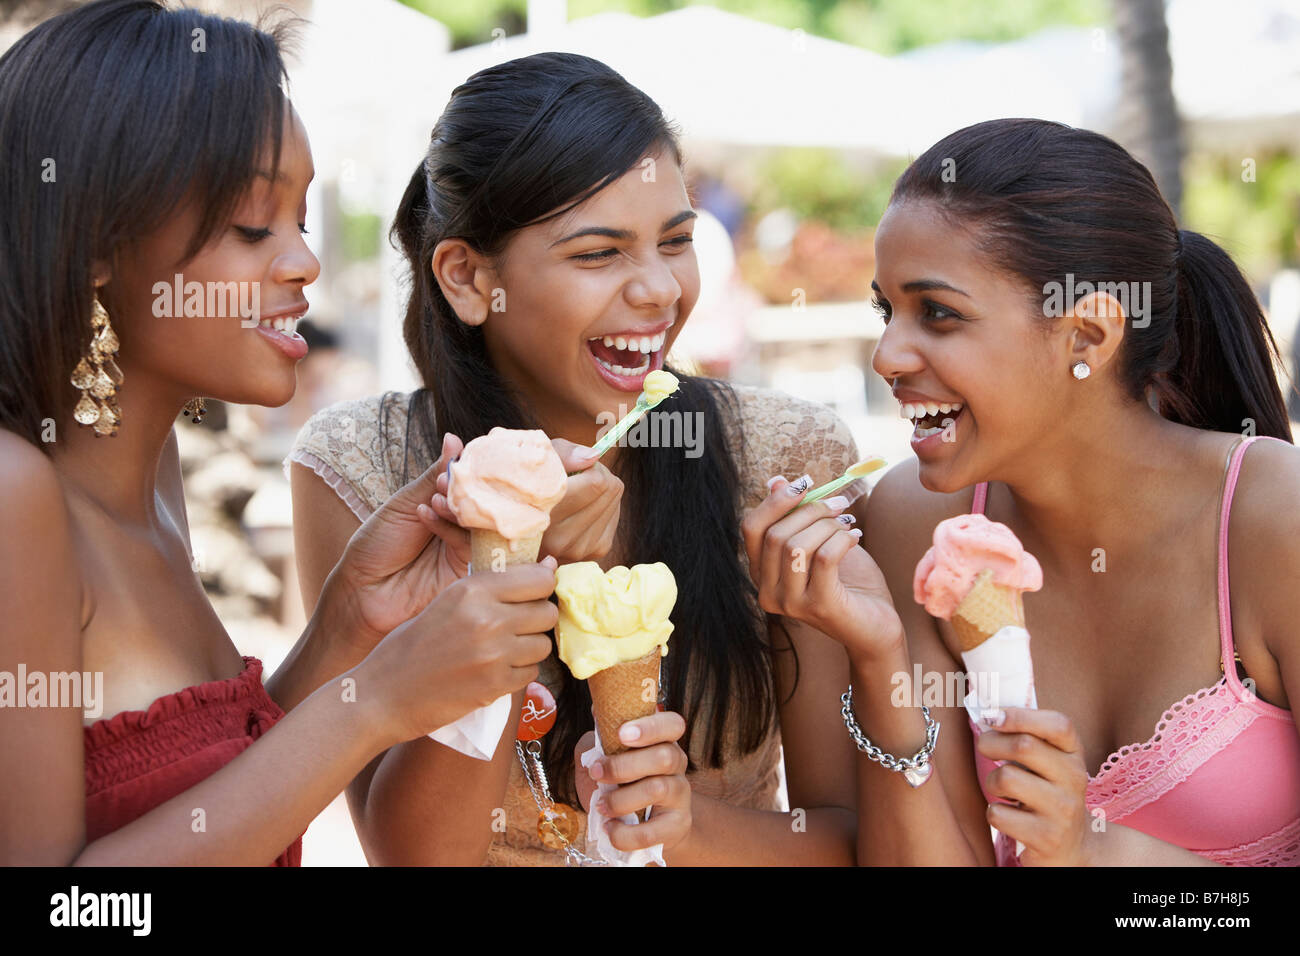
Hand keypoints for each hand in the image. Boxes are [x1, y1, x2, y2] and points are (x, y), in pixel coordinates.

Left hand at [327, 432, 468, 652]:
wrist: (361, 591)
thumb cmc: (378, 544)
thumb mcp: (405, 503)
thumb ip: (434, 474)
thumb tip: (454, 438)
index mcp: (449, 506)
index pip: (475, 483)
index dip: (475, 468)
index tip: (469, 454)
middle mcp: (463, 526)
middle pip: (484, 502)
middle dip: (467, 487)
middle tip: (446, 479)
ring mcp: (467, 548)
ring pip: (481, 520)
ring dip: (457, 505)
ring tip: (432, 498)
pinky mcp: (467, 570)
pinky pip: (470, 541)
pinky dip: (449, 525)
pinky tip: (426, 514)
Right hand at [355, 558, 558, 744]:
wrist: (384, 694)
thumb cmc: (413, 643)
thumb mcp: (448, 599)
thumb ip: (493, 585)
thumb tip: (549, 566)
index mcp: (473, 589)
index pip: (540, 579)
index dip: (541, 586)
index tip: (533, 593)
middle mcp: (488, 618)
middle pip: (547, 612)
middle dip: (536, 618)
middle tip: (515, 625)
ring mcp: (494, 654)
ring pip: (543, 644)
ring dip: (529, 648)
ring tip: (501, 650)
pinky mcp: (496, 686)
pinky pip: (532, 673)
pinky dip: (519, 672)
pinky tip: (493, 671)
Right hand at [539, 439, 622, 563]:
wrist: (518, 531)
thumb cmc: (528, 485)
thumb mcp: (536, 460)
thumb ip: (564, 453)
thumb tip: (594, 457)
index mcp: (541, 513)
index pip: (594, 483)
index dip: (589, 465)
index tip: (574, 466)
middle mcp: (559, 538)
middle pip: (608, 489)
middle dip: (597, 475)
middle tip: (577, 477)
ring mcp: (577, 550)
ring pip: (614, 502)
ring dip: (601, 491)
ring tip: (578, 493)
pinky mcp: (593, 554)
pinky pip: (614, 517)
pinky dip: (603, 506)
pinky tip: (583, 508)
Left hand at [574, 712, 691, 853]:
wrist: (644, 825)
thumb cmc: (620, 783)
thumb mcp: (606, 755)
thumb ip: (600, 736)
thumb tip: (598, 709)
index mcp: (662, 741)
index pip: (673, 724)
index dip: (650, 727)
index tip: (622, 733)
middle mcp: (677, 764)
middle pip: (664, 756)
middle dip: (623, 765)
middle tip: (596, 772)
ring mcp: (680, 795)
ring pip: (658, 789)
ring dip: (620, 799)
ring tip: (601, 805)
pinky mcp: (677, 826)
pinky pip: (652, 831)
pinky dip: (624, 833)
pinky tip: (610, 828)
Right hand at [740, 475, 902, 658]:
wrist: (875, 626)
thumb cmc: (848, 583)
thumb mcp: (819, 542)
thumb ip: (796, 517)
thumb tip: (776, 481)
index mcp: (762, 574)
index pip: (751, 528)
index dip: (775, 501)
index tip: (804, 484)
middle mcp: (768, 592)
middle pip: (776, 534)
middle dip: (811, 511)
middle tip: (840, 505)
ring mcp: (790, 603)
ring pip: (797, 546)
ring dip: (828, 526)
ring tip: (848, 525)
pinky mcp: (818, 607)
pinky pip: (824, 558)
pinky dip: (842, 539)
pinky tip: (855, 538)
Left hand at [975, 707, 1096, 865]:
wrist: (1072, 847)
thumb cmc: (1048, 793)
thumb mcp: (1049, 762)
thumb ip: (1027, 736)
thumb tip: (988, 713)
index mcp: (1074, 754)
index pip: (1059, 724)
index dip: (1020, 715)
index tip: (991, 716)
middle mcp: (1074, 779)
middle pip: (1024, 745)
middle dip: (992, 743)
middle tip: (985, 748)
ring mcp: (1062, 810)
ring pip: (1006, 778)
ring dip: (992, 782)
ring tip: (1003, 791)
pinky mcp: (1046, 838)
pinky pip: (998, 813)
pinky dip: (994, 813)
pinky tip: (1010, 816)